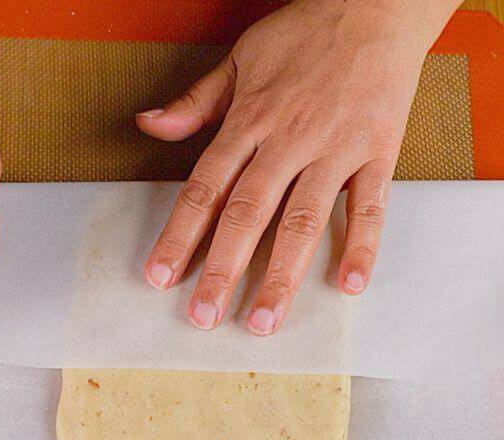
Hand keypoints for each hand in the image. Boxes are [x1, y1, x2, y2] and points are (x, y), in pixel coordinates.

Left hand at [139, 0, 458, 334]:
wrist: (378, 5)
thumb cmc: (306, 33)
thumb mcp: (240, 60)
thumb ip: (195, 103)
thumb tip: (148, 124)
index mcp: (249, 122)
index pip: (205, 189)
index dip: (179, 235)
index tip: (159, 276)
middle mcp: (289, 141)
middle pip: (247, 215)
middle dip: (221, 269)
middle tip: (202, 317)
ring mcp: (335, 149)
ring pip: (303, 220)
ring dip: (282, 274)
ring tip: (264, 321)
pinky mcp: (378, 152)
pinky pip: (370, 206)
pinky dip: (362, 245)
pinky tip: (348, 285)